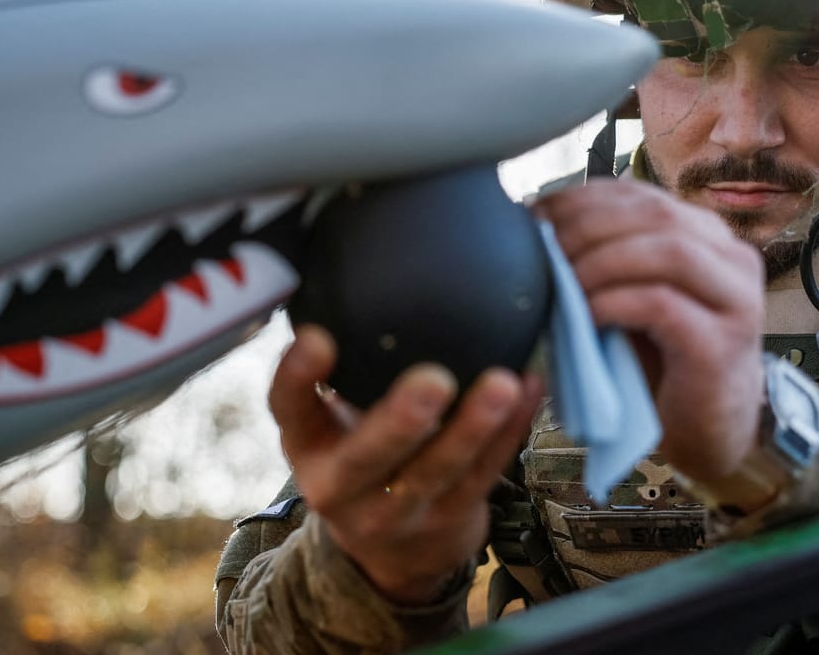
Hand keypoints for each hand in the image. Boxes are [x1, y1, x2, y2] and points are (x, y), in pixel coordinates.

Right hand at [269, 325, 541, 605]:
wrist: (390, 550)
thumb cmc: (361, 451)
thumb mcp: (329, 422)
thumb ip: (344, 365)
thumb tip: (362, 268)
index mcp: (307, 445)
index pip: (288, 410)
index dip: (296, 377)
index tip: (317, 337)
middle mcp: (341, 486)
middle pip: (366, 458)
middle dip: (400, 421)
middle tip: (433, 379)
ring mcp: (398, 512)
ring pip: (437, 472)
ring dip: (473, 429)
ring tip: (501, 384)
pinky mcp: (449, 518)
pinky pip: (485, 474)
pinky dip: (511, 432)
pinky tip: (531, 389)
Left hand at [535, 180, 766, 486]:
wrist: (709, 432)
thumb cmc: (661, 364)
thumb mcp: (631, 298)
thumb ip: (605, 261)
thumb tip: (536, 230)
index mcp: (705, 235)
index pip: (638, 194)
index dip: (581, 199)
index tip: (535, 217)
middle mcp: (731, 256)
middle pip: (655, 213)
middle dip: (587, 227)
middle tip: (544, 253)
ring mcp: (736, 299)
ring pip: (668, 250)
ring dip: (602, 262)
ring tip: (565, 286)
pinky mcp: (723, 344)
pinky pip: (663, 304)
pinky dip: (614, 303)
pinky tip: (587, 317)